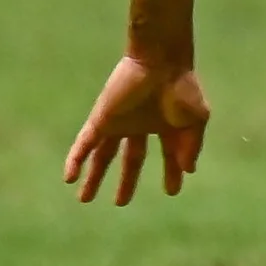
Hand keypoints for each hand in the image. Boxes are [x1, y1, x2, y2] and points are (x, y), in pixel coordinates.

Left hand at [64, 56, 209, 205]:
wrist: (160, 62)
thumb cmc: (181, 88)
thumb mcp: (196, 121)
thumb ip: (191, 146)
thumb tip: (188, 170)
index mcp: (164, 125)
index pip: (166, 154)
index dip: (171, 172)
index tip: (171, 190)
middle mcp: (139, 126)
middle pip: (129, 159)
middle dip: (125, 181)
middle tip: (120, 203)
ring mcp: (118, 124)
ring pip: (102, 156)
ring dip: (93, 177)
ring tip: (84, 199)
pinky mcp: (102, 119)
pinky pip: (85, 144)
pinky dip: (76, 161)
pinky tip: (69, 178)